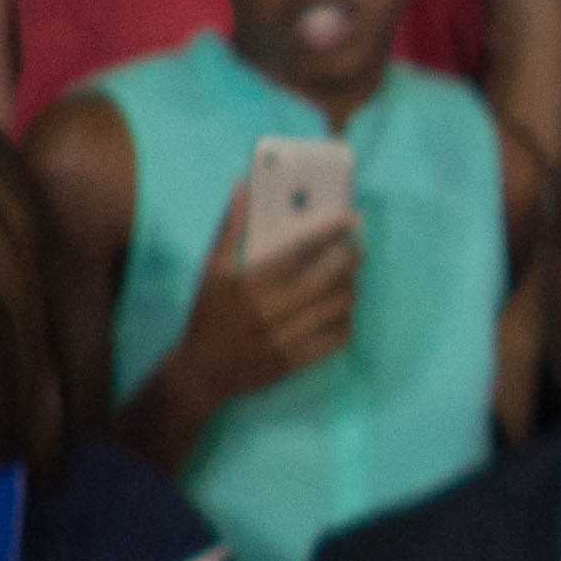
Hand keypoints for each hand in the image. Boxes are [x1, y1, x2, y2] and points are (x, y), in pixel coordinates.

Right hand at [172, 182, 359, 409]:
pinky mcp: (297, 361)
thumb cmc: (208, 315)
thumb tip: (243, 188)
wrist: (203, 371)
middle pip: (328, 278)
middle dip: (350, 257)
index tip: (350, 218)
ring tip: (350, 277)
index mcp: (253, 283)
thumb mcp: (212, 270)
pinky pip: (337, 340)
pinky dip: (346, 322)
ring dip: (350, 289)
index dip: (330, 232)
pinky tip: (342, 311)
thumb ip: (230, 229)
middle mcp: (273, 310)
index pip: (301, 251)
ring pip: (337, 308)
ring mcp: (288, 338)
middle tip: (357, 246)